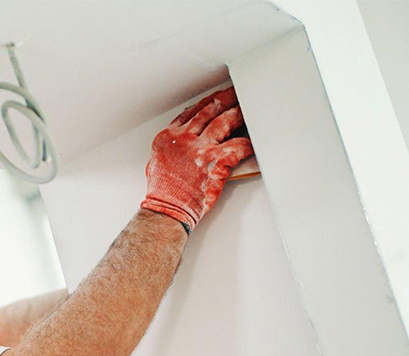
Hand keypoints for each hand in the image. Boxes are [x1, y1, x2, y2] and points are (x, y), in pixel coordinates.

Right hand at [140, 87, 254, 232]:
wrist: (167, 209)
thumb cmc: (163, 192)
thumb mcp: (157, 162)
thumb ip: (171, 147)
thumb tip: (182, 144)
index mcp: (168, 137)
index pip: (190, 112)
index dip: (205, 103)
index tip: (214, 99)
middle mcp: (184, 138)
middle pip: (208, 111)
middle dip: (224, 100)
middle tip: (234, 94)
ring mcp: (200, 148)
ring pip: (223, 122)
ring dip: (237, 114)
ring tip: (245, 109)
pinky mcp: (215, 161)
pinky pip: (237, 146)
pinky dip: (247, 144)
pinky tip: (252, 142)